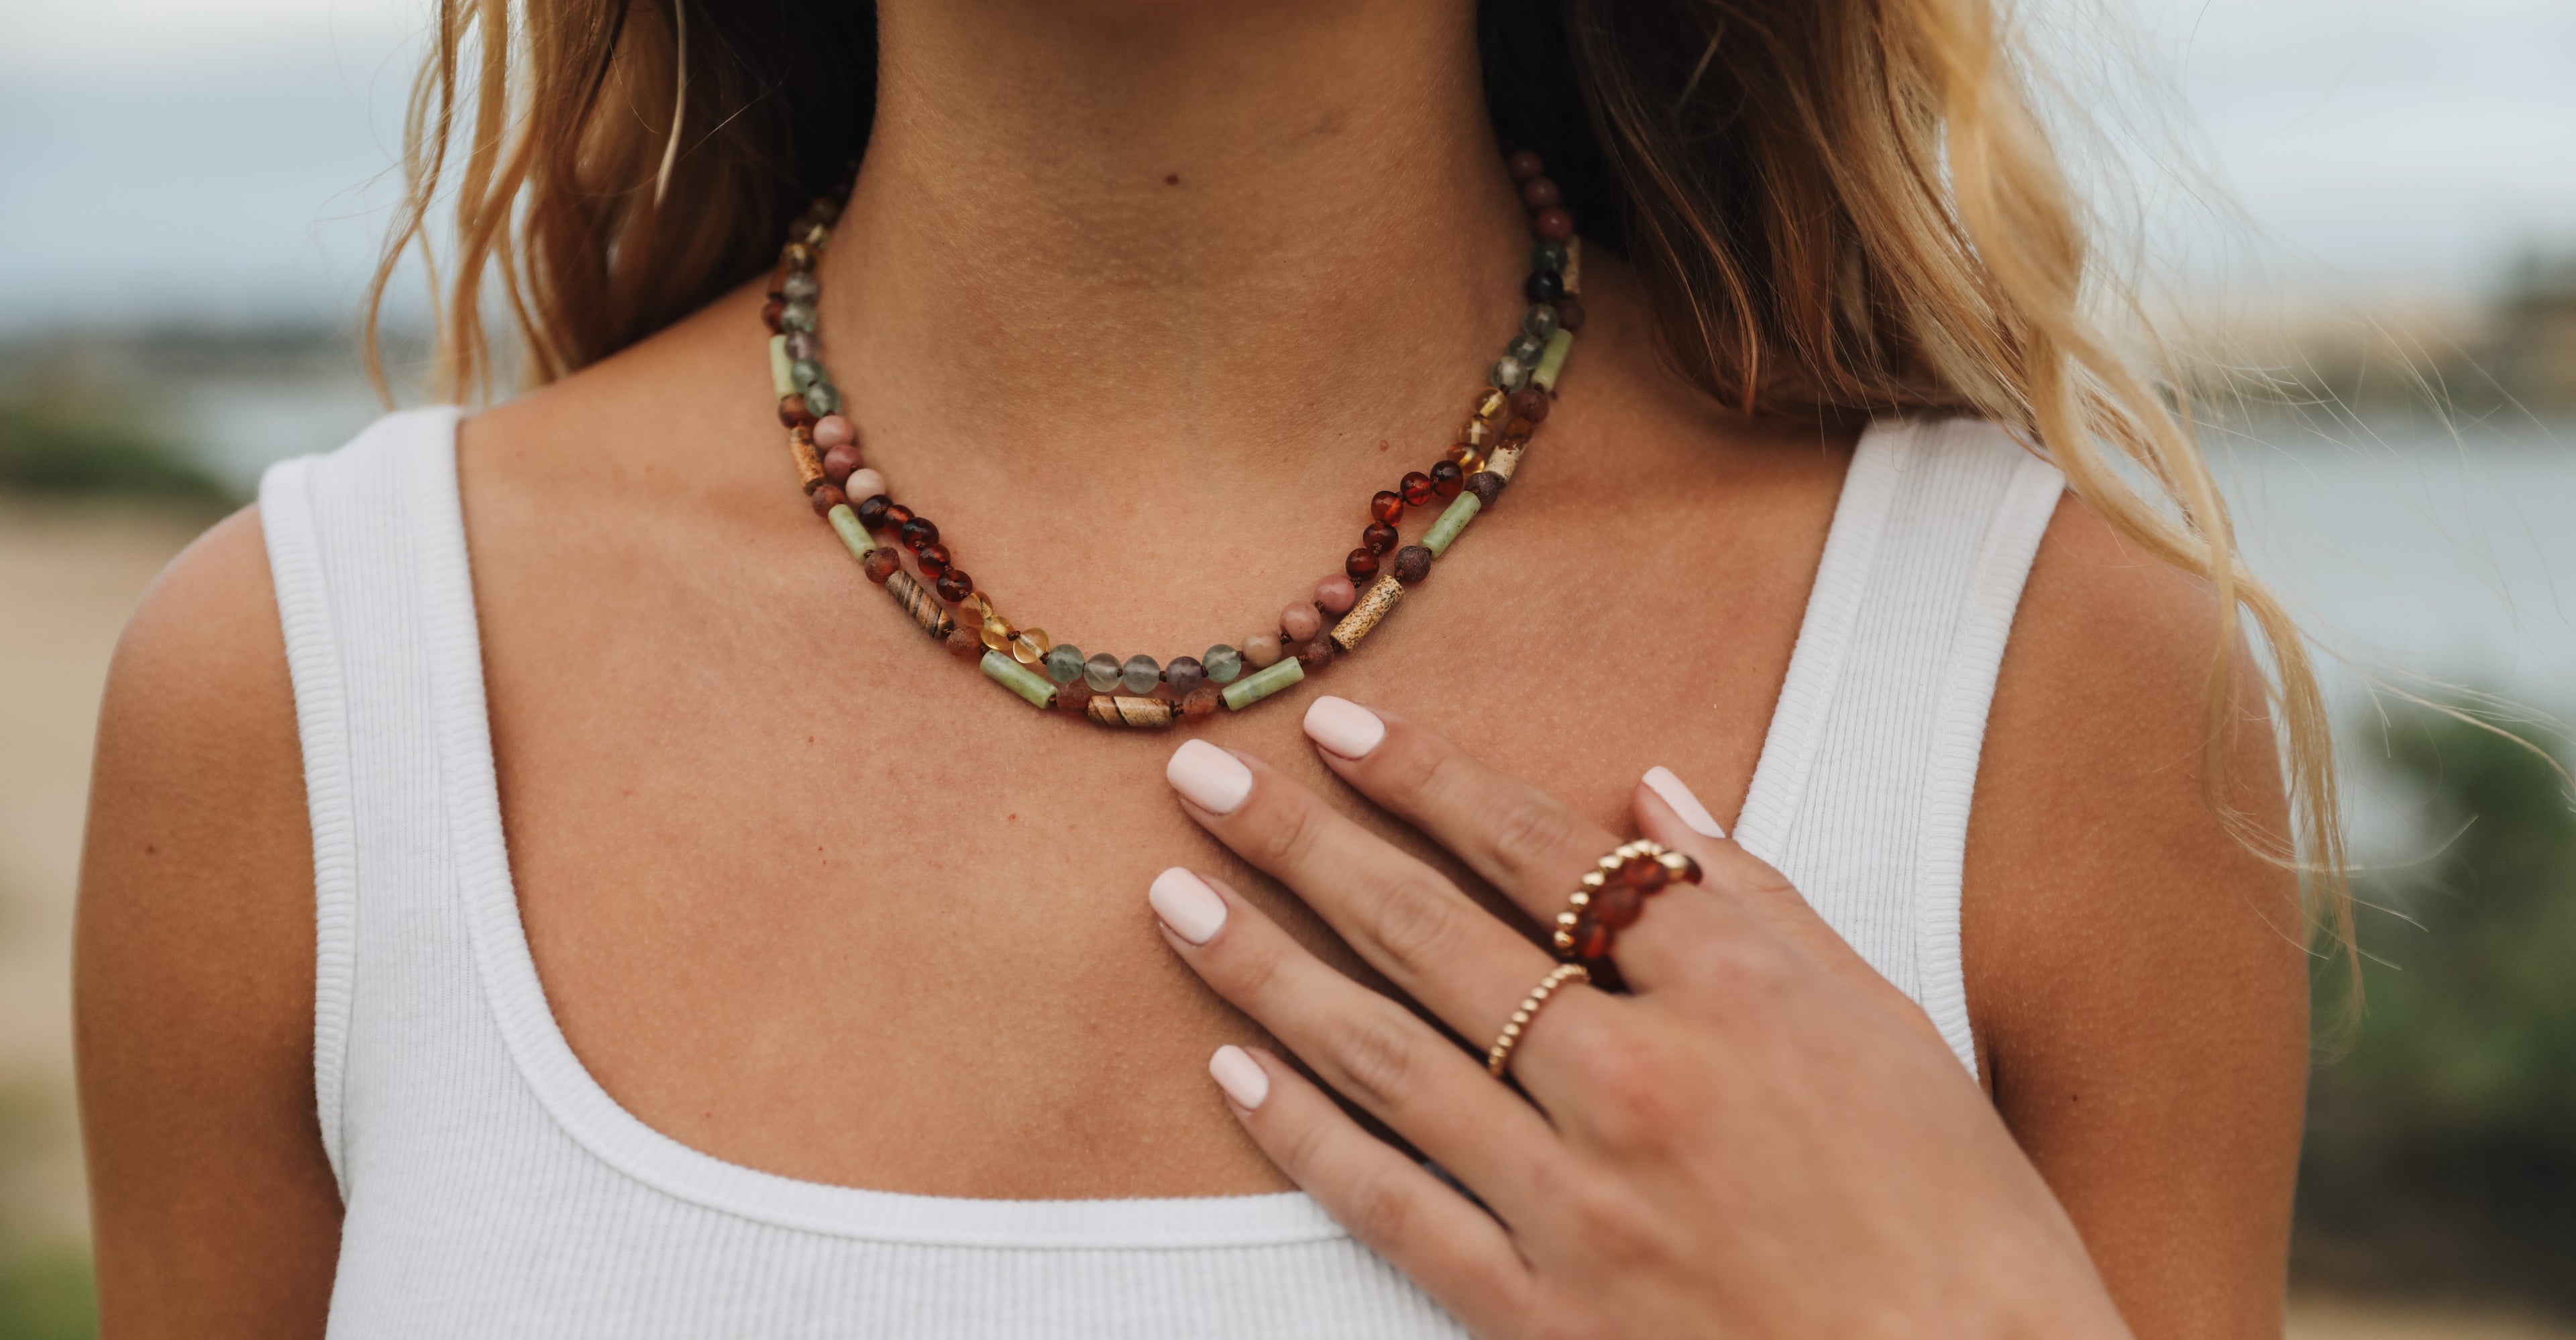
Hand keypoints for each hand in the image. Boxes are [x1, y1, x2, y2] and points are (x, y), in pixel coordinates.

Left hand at [1151, 697, 2129, 1338]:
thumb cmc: (1953, 1209)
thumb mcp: (1885, 1022)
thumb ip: (1759, 902)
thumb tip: (1651, 797)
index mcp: (1735, 991)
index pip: (1544, 851)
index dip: (1430, 782)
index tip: (1341, 730)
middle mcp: (1639, 1083)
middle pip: (1433, 935)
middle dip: (1304, 845)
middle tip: (1205, 780)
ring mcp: (1579, 1204)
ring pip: (1383, 1058)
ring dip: (1263, 968)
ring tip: (1173, 898)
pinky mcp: (1540, 1313)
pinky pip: (1391, 1205)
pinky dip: (1303, 1134)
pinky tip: (1232, 1069)